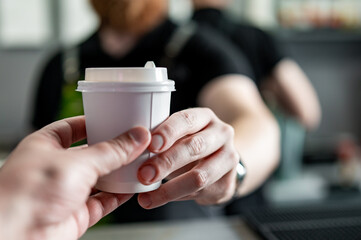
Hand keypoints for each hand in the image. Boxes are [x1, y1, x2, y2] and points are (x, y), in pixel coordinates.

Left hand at [0, 116, 150, 239]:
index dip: (94, 122)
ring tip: (138, 162)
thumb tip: (135, 138)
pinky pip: (103, 201)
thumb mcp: (76, 162)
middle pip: (91, 154)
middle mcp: (56, 168)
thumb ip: (111, 151)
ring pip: (99, 179)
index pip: (73, 128)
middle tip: (134, 141)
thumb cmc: (26, 193)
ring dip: (119, 173)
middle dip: (112, 149)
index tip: (116, 119)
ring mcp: (66, 192)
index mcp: (46, 146)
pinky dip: (119, 195)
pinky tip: (131, 187)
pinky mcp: (76, 213)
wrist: (16, 235)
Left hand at [137, 108, 238, 207]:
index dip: (168, 132)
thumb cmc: (190, 144)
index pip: (187, 120)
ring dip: (170, 188)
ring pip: (199, 176)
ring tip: (147, 197)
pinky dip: (175, 198)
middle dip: (166, 162)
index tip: (150, 144)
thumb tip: (132, 147)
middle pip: (195, 147)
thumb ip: (161, 138)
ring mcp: (229, 159)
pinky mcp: (228, 183)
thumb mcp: (179, 134)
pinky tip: (158, 200)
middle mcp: (221, 134)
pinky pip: (199, 193)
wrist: (220, 162)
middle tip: (144, 174)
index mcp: (205, 117)